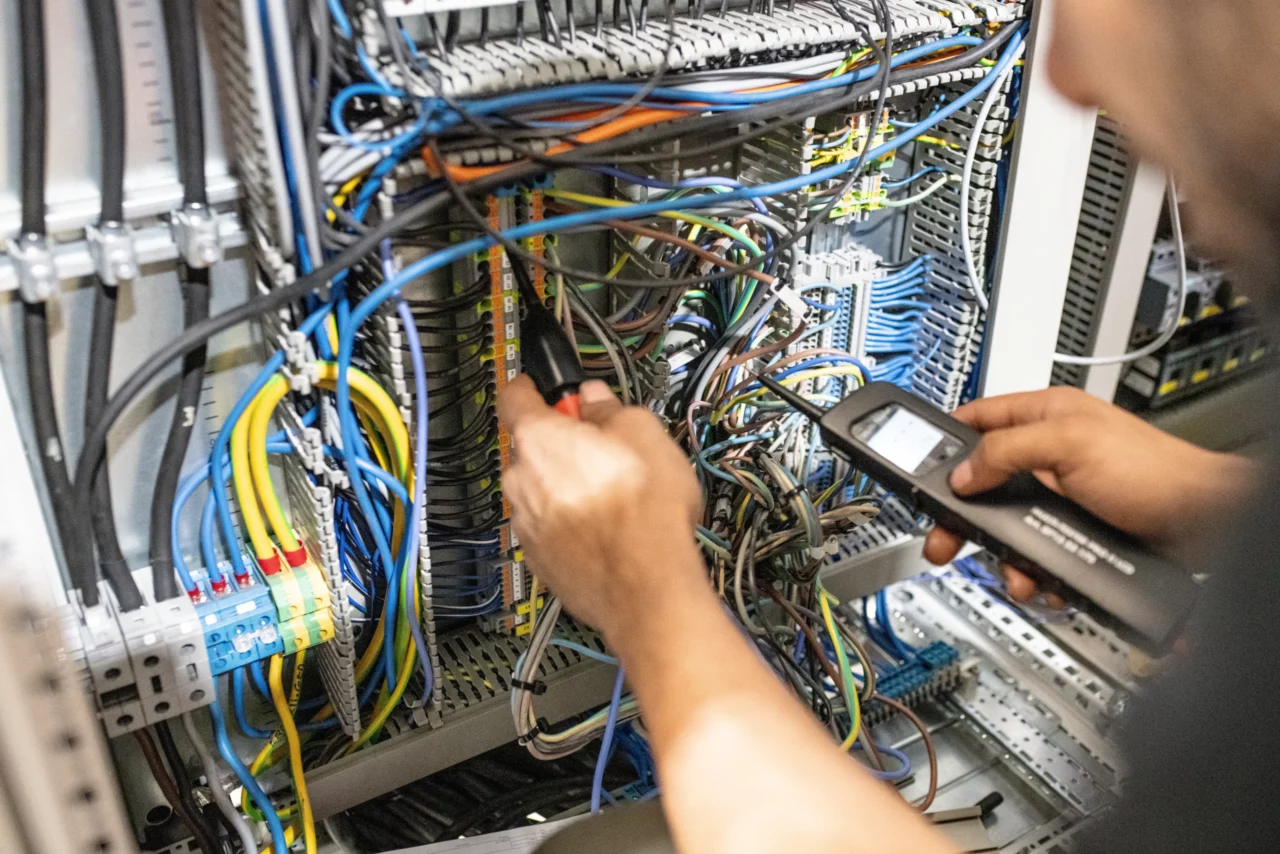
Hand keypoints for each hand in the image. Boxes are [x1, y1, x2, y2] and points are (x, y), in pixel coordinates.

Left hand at [498, 376, 704, 642]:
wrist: (647, 587)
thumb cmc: (645, 514)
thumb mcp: (645, 434)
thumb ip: (609, 409)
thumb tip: (596, 401)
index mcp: (540, 440)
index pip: (514, 396)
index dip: (532, 386)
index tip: (544, 386)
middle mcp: (521, 482)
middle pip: (531, 448)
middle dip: (561, 445)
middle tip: (603, 449)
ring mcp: (527, 525)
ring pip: (540, 490)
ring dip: (566, 487)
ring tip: (614, 496)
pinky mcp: (540, 561)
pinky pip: (549, 528)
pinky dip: (570, 524)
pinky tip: (608, 528)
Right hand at [922, 387, 1252, 598]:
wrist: (1204, 523)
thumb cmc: (1154, 471)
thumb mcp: (1069, 443)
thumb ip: (1007, 450)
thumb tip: (962, 472)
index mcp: (1045, 416)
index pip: (976, 419)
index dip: (942, 441)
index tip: (916, 464)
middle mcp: (1048, 454)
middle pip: (982, 482)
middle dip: (962, 514)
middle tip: (941, 536)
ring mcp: (1059, 495)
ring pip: (1005, 525)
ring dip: (1000, 551)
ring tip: (1008, 567)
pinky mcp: (1070, 531)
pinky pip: (1032, 553)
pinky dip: (1029, 571)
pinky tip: (1036, 578)